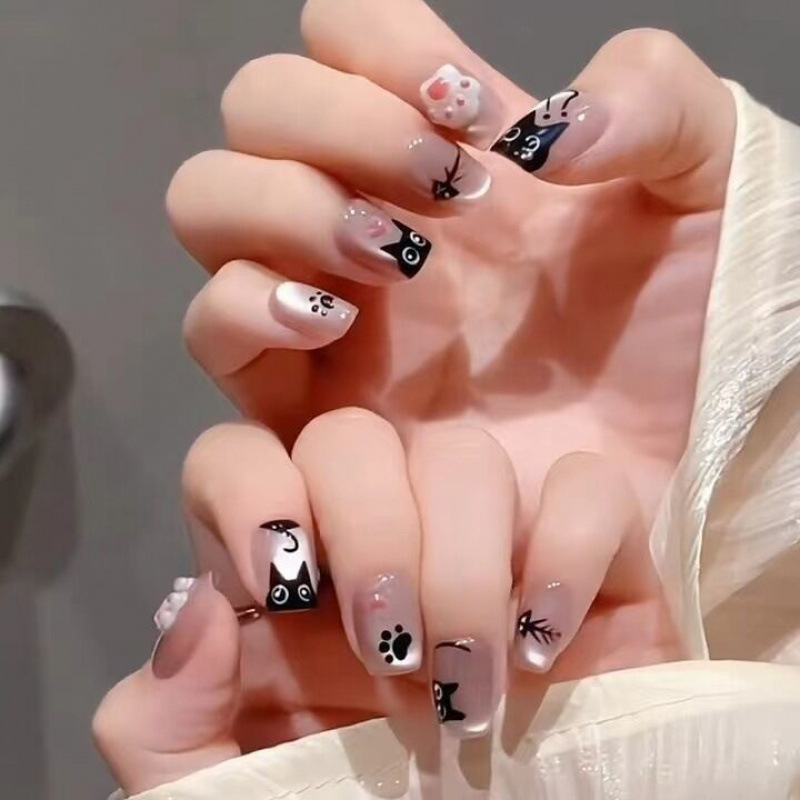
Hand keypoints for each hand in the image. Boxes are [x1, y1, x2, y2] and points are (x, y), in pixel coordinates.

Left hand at [94, 415, 678, 793]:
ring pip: (467, 453)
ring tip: (468, 682)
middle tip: (388, 646)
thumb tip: (201, 612)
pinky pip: (591, 487)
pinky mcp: (590, 559)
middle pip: (352, 436)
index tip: (284, 582)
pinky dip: (570, 546)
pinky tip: (543, 641)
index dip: (248, 488)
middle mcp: (382, 533)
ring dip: (464, 566)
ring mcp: (487, 538)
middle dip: (369, 527)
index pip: (240, 458)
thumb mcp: (232, 796)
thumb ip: (169, 726)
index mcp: (287, 577)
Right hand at [168, 0, 733, 532]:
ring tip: (397, 258)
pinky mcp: (306, 401)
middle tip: (444, 193)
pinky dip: (248, 304)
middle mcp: (370, 212)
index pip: (340, 34)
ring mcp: (328, 304)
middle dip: (332, 126)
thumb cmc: (690, 330)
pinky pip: (211, 329)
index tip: (471, 117)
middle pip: (254, 108)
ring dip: (285, 207)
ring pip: (206, 205)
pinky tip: (336, 321)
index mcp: (449, 149)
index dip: (380, 51)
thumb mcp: (708, 186)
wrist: (668, 462)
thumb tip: (542, 134)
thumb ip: (655, 102)